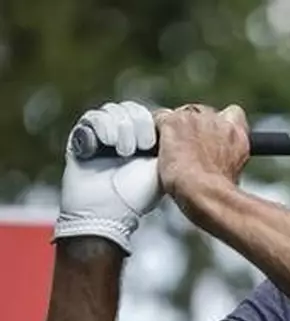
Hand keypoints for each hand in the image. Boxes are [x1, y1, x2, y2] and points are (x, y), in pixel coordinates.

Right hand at [57, 101, 162, 253]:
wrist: (107, 211)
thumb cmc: (137, 195)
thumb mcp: (162, 167)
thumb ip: (169, 144)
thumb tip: (177, 122)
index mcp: (142, 141)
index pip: (148, 113)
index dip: (152, 123)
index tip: (153, 145)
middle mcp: (121, 135)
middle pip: (132, 109)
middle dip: (139, 124)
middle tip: (141, 148)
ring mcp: (100, 135)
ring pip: (113, 110)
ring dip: (122, 128)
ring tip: (124, 152)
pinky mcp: (81, 137)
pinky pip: (92, 117)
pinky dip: (103, 127)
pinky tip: (108, 144)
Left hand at [153, 104, 249, 202]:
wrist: (206, 193)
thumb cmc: (218, 191)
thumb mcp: (233, 170)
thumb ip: (226, 154)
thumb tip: (217, 161)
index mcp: (237, 133)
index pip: (231, 113)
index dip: (218, 125)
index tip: (211, 137)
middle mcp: (219, 120)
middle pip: (202, 112)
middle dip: (193, 126)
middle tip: (187, 147)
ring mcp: (195, 119)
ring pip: (179, 114)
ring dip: (175, 129)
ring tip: (173, 152)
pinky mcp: (173, 122)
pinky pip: (159, 118)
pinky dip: (157, 131)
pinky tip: (159, 149)